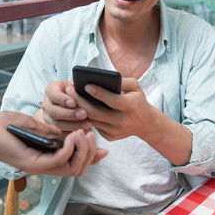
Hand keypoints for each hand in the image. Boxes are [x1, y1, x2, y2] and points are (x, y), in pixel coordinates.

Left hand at [0, 111, 106, 175]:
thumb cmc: (6, 127)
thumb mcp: (36, 126)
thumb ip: (52, 132)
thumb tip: (70, 134)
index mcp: (48, 157)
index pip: (75, 163)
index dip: (91, 158)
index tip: (105, 150)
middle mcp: (46, 165)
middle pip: (77, 169)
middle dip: (90, 154)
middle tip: (92, 135)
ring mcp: (40, 166)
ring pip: (71, 168)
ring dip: (83, 152)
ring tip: (84, 134)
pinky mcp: (33, 164)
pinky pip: (59, 161)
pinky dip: (70, 149)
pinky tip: (73, 135)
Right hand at [41, 80, 91, 133]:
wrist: (64, 104)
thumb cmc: (73, 93)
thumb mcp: (74, 85)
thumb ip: (77, 85)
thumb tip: (83, 83)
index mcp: (51, 90)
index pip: (54, 94)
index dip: (63, 99)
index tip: (74, 102)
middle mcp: (47, 105)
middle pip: (54, 111)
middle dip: (70, 114)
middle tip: (84, 114)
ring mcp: (47, 118)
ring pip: (57, 125)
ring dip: (73, 125)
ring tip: (88, 124)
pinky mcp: (52, 130)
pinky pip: (60, 135)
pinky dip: (72, 134)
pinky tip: (84, 132)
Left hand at [67, 78, 192, 165]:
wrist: (145, 124)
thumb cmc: (138, 100)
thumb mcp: (135, 87)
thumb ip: (122, 81)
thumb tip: (102, 77)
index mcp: (131, 107)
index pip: (112, 101)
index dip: (99, 93)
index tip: (86, 85)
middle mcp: (123, 121)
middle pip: (96, 112)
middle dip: (80, 101)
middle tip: (69, 89)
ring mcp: (115, 131)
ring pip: (92, 120)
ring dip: (79, 108)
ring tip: (69, 96)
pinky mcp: (109, 137)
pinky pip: (94, 125)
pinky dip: (84, 116)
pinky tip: (76, 106)